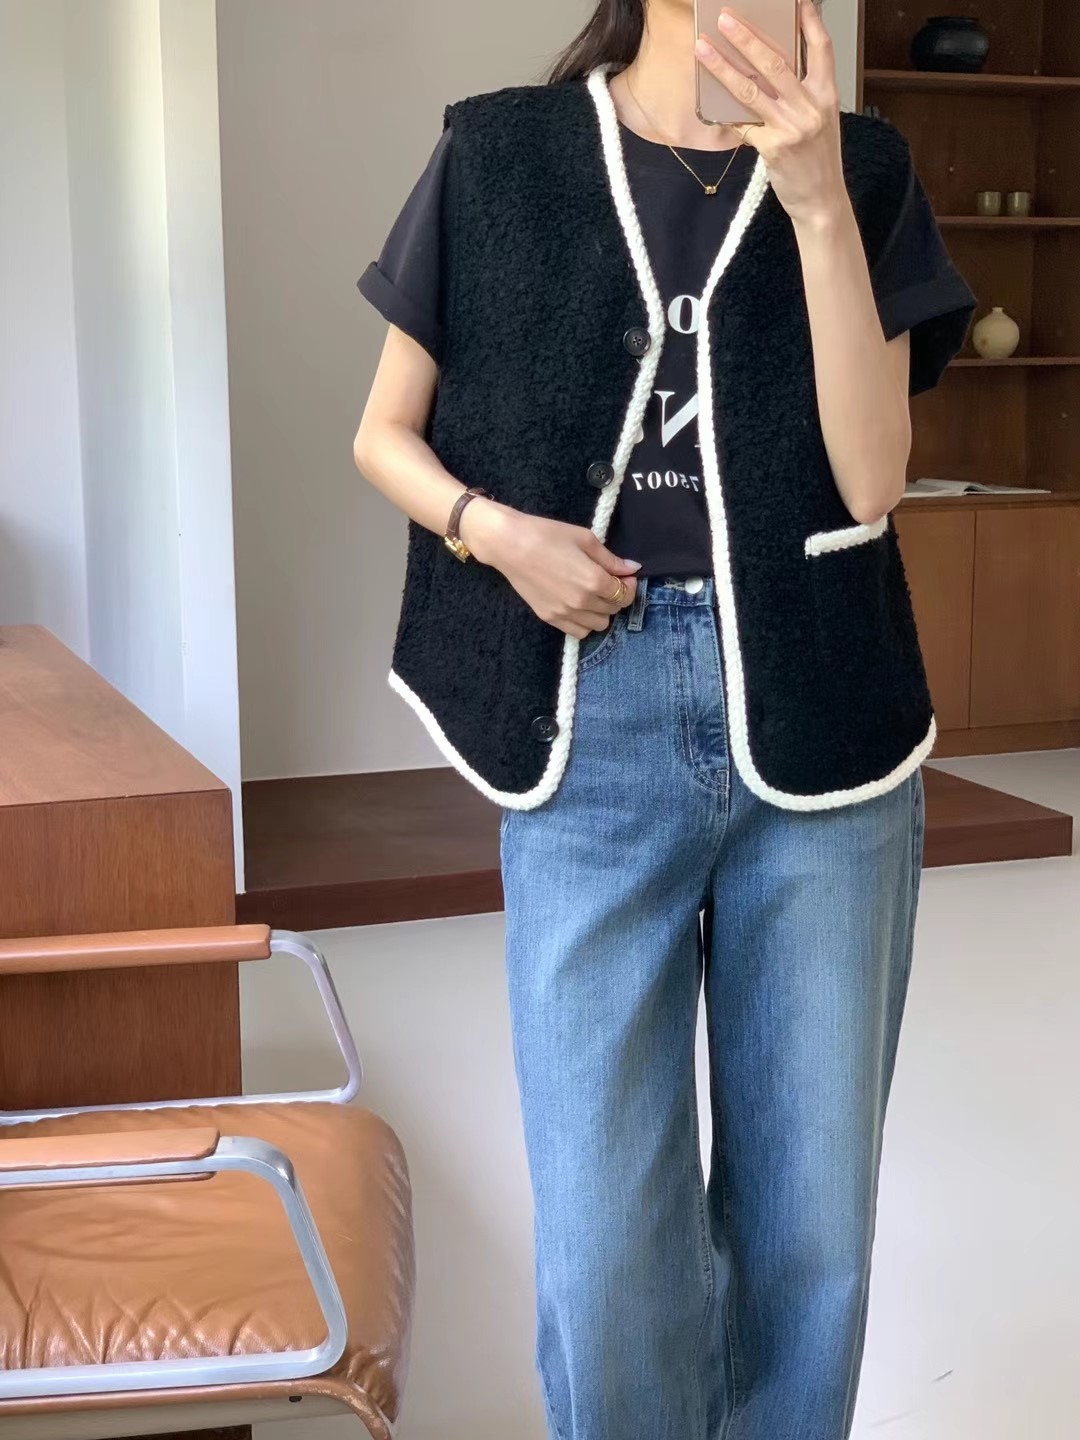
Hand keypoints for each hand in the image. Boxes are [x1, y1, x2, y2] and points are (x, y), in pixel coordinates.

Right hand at [460, 499, 639, 638]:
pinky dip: (584, 622)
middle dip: (616, 596)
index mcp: (594, 581)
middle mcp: (582, 603)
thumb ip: (610, 559)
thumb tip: (632, 568)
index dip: (629, 585)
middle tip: (607, 581)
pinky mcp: (549, 618)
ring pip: (599, 625)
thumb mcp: (584, 539)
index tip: (624, 575)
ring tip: (592, 595)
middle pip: (614, 610)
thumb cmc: (547, 535)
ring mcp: (565, 613)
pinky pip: (578, 632)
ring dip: (602, 612)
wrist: (509, 545)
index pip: (625, 594)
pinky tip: (579, 606)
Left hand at [695, 0, 845, 229]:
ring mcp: (790, 127)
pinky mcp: (772, 147)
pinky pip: (742, 124)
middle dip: (747, 38)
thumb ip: (804, 93)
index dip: (809, 20)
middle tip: (725, 18)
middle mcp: (810, 106)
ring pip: (751, 89)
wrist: (821, 200)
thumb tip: (770, 69)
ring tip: (703, 49)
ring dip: (723, 67)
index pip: (821, 47)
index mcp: (827, 94)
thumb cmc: (819, 159)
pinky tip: (707, 98)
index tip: (797, 0)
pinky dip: (724, 112)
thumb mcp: (821, 120)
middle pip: (776, 62)